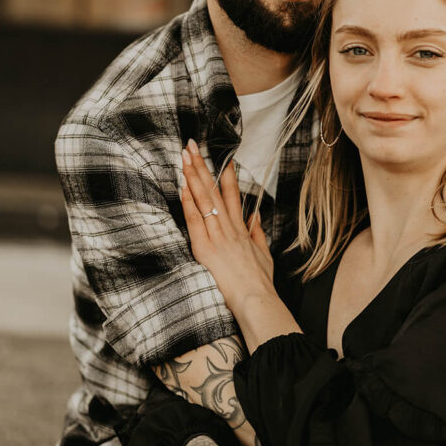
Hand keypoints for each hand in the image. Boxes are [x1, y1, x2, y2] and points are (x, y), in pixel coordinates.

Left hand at [181, 140, 274, 309]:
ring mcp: (217, 236)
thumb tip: (255, 215)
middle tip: (191, 145)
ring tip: (184, 156)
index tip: (221, 157)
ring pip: (204, 199)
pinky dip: (189, 202)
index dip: (226, 174)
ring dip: (193, 176)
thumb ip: (257, 232)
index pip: (232, 195)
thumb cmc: (260, 283)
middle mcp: (229, 228)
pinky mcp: (206, 248)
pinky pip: (195, 220)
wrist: (256, 300)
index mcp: (241, 229)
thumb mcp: (263, 254)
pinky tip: (183, 186)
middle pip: (214, 190)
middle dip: (202, 166)